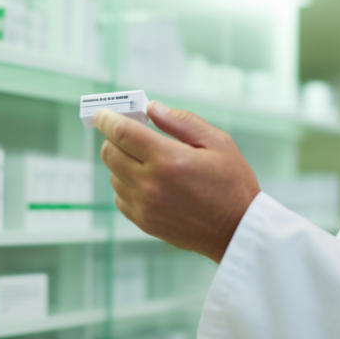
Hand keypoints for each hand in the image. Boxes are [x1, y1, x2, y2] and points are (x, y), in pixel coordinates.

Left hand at [95, 101, 259, 262]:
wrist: (237, 230)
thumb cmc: (233, 184)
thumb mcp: (217, 142)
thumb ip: (182, 122)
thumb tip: (152, 108)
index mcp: (168, 160)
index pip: (122, 133)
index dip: (107, 119)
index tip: (102, 113)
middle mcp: (150, 184)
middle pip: (110, 153)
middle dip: (114, 138)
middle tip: (131, 133)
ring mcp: (144, 206)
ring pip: (113, 175)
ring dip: (123, 162)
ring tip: (148, 160)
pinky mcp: (144, 222)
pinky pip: (120, 197)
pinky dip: (127, 184)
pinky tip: (150, 181)